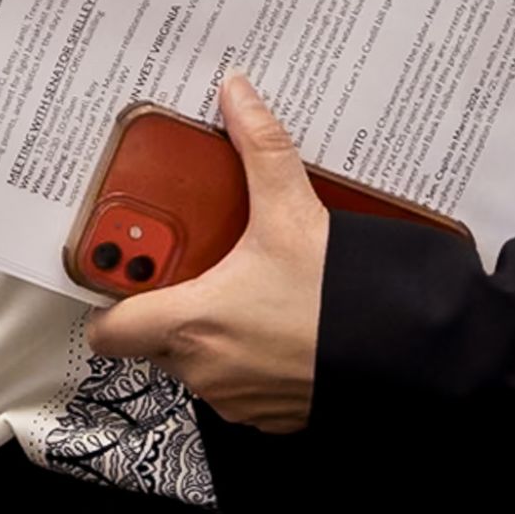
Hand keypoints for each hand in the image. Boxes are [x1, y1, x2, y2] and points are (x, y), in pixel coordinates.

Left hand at [86, 72, 324, 432]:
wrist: (406, 357)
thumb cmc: (340, 303)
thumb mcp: (293, 214)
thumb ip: (260, 150)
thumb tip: (238, 98)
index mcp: (189, 323)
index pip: (108, 330)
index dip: (111, 300)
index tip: (126, 271)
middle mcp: (204, 369)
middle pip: (153, 338)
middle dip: (169, 302)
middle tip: (195, 264)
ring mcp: (236, 398)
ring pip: (197, 362)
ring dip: (211, 330)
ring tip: (240, 287)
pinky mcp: (270, 415)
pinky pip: (239, 385)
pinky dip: (248, 357)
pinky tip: (275, 320)